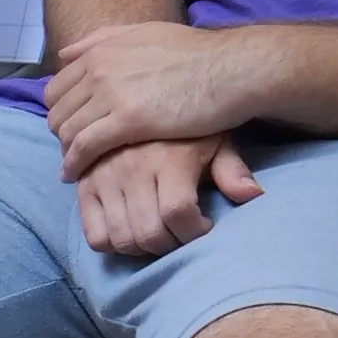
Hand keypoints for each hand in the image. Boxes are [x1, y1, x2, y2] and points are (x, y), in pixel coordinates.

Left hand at [45, 20, 263, 178]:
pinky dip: (74, 164)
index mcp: (102, 50)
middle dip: (61, 133)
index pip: (58, 86)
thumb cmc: (196, 54)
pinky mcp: (128, 120)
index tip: (70, 127)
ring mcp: (112, 93)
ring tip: (73, 167)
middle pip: (58, 110)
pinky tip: (75, 176)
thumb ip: (104, 40)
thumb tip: (66, 53)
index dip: (61, 111)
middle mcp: (99, 69)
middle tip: (71, 151)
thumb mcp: (145, 34)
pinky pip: (85, 146)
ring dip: (66, 151)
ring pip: (68, 129)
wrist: (230, 68)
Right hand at [72, 136, 262, 259]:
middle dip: (171, 244)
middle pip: (149, 234)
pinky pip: (94, 234)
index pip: (178, 214)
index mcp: (168, 159)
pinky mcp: (84, 184)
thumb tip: (252, 195)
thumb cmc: (188, 124)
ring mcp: (103, 177)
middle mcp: (132, 168)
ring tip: (157, 230)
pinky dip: (112, 242)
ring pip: (121, 238)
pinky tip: (129, 228)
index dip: (194, 232)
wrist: (141, 91)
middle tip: (180, 232)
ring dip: (143, 247)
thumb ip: (232, 169)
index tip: (204, 225)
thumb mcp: (215, 138)